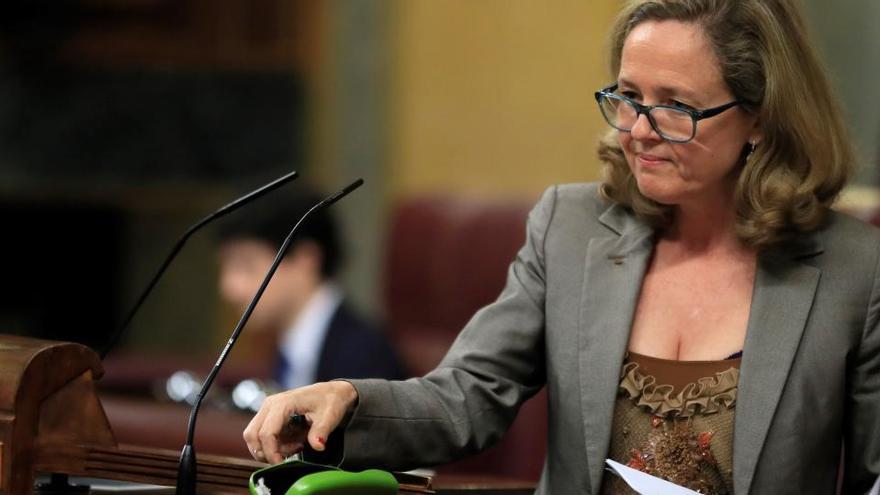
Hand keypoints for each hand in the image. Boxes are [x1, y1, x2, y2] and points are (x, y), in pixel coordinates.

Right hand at [243, 381, 357, 463]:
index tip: (282, 464)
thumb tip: (317, 446)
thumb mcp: (330, 416)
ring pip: (254, 437)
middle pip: (252, 435)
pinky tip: (293, 443)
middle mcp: (270, 405)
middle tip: (286, 458)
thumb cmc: (330, 401)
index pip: (266, 433)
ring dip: (270, 449)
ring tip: (295, 447)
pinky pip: (262, 436)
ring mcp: (268, 410)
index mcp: (283, 403)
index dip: (271, 453)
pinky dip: (274, 445)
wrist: (331, 393)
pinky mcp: (269, 416)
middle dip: (266, 452)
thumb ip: (321, 431)